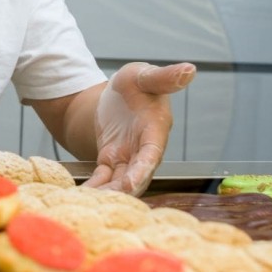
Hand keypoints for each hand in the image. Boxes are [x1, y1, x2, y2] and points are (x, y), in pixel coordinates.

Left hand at [84, 61, 195, 195]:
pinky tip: (81, 194)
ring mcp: (128, 157)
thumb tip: (190, 70)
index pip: (152, 153)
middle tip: (105, 201)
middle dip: (123, 189)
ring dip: (107, 192)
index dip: (143, 169)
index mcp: (155, 129)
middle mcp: (144, 149)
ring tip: (89, 202)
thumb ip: (164, 77)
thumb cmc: (136, 84)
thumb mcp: (144, 76)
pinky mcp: (111, 161)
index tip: (131, 182)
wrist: (118, 94)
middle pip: (137, 174)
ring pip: (120, 181)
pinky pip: (104, 177)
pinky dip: (95, 186)